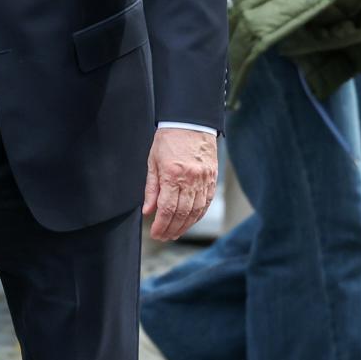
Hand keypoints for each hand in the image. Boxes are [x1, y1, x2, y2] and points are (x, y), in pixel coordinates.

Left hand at [142, 127, 217, 241]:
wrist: (191, 122)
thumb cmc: (169, 139)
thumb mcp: (153, 162)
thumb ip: (151, 188)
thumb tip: (148, 210)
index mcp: (173, 174)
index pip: (166, 208)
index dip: (160, 225)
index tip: (155, 233)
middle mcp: (190, 179)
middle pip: (181, 213)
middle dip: (171, 229)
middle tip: (164, 237)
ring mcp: (204, 180)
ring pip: (195, 211)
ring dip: (185, 226)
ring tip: (175, 234)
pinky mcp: (212, 178)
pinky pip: (206, 203)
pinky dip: (198, 215)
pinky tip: (190, 221)